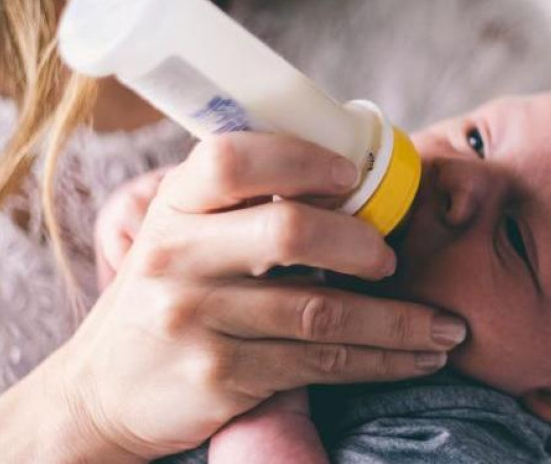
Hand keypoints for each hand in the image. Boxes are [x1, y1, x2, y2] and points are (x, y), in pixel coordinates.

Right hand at [23, 133, 465, 460]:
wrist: (102, 392)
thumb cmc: (168, 298)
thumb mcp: (183, 237)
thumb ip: (243, 206)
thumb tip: (350, 177)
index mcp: (175, 207)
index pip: (233, 159)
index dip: (302, 160)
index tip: (352, 177)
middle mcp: (178, 257)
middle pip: (290, 232)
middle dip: (362, 244)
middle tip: (394, 260)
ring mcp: (197, 319)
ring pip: (322, 311)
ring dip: (401, 321)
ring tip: (448, 328)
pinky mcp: (222, 376)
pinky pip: (322, 362)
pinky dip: (382, 361)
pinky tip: (418, 358)